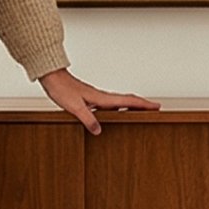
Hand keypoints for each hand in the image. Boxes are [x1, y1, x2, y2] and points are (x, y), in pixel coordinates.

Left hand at [37, 69, 158, 134]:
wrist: (52, 77)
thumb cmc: (62, 89)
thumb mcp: (74, 107)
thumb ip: (87, 119)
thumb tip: (99, 131)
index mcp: (101, 98)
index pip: (128, 100)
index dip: (143, 104)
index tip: (156, 106)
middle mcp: (101, 97)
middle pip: (128, 100)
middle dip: (142, 104)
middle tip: (155, 108)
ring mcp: (96, 97)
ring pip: (120, 101)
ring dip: (132, 105)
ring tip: (141, 111)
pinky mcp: (90, 98)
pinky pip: (110, 103)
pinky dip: (119, 107)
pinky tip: (115, 112)